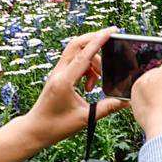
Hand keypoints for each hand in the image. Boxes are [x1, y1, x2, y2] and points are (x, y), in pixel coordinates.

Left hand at [19, 30, 124, 147]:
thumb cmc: (56, 126)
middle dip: (94, 39)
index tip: (111, 31)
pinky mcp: (58, 77)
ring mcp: (57, 73)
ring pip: (77, 54)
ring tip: (97, 83)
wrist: (34, 130)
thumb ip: (106, 108)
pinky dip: (86, 68)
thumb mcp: (85, 118)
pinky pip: (74, 63)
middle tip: (111, 39)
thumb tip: (126, 101)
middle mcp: (59, 73)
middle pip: (76, 45)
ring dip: (92, 61)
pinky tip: (90, 85)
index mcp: (64, 81)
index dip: (98, 41)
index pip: (83, 55)